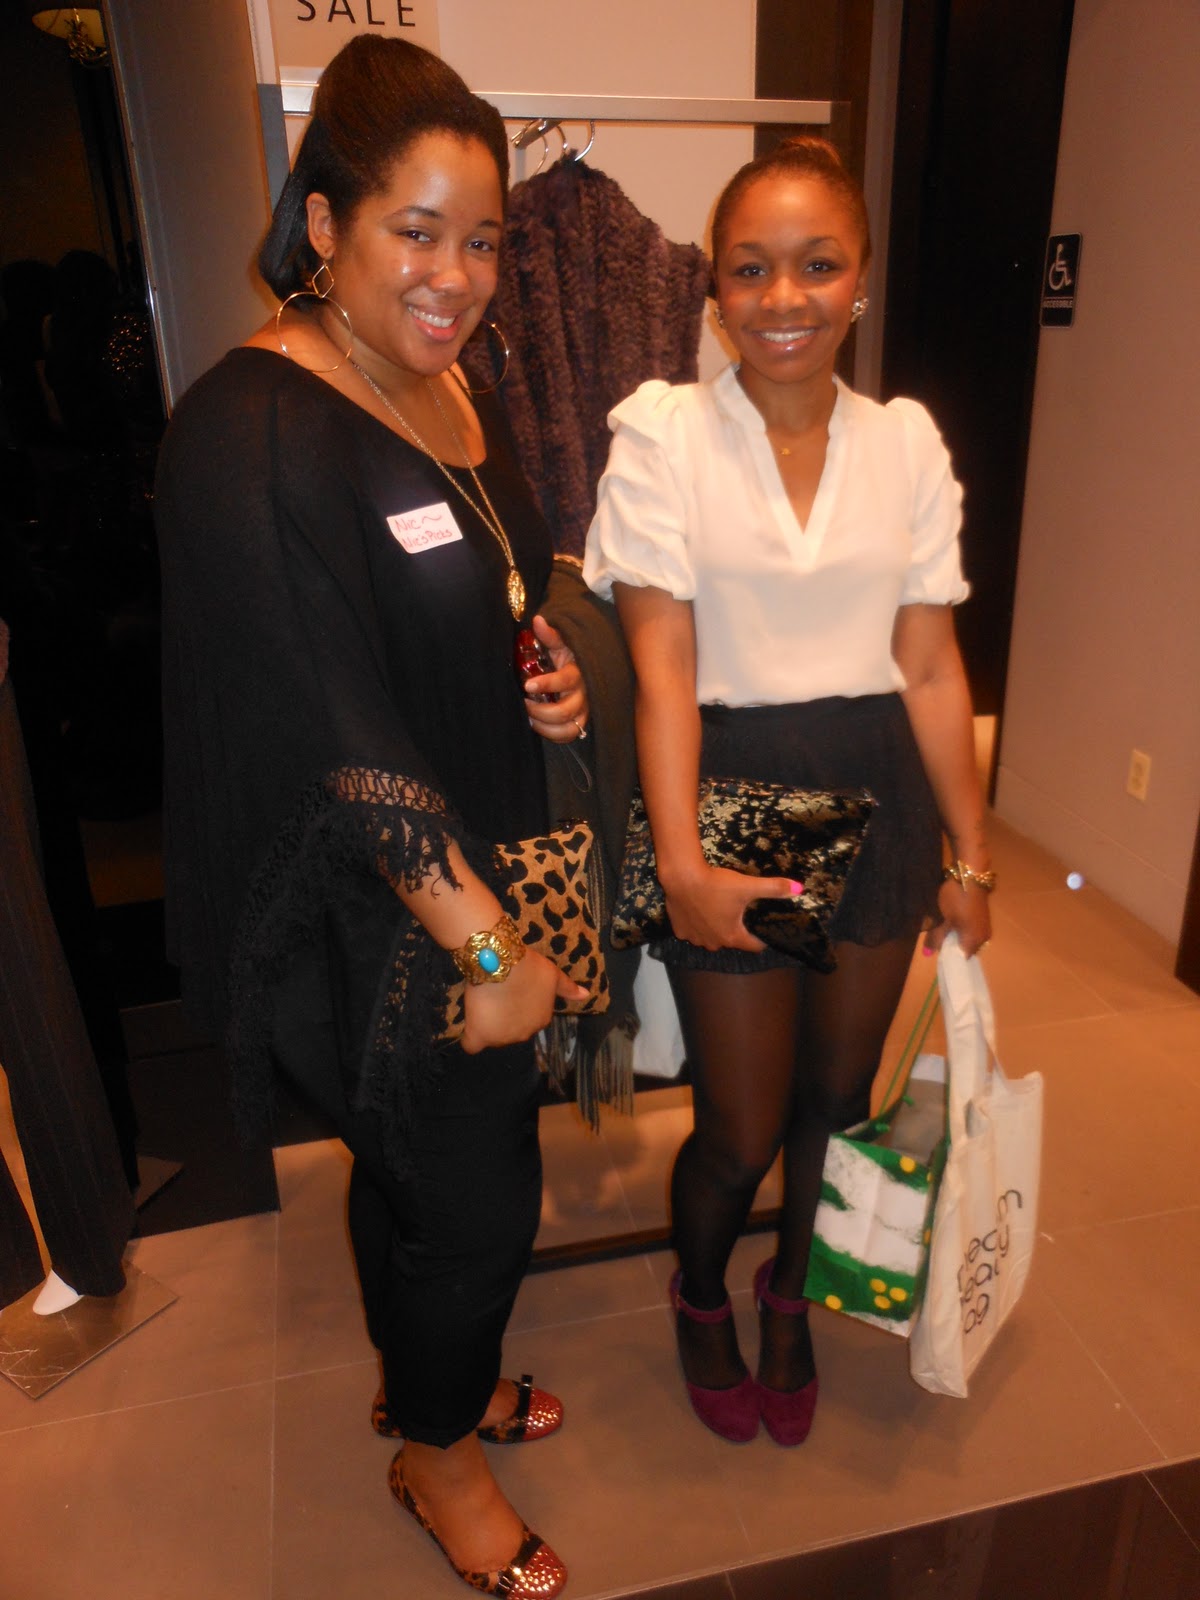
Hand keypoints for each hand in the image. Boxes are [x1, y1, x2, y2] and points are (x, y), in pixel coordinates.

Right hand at [460, 947, 587, 1053]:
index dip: (519, 1007)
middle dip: (505, 1018)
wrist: (502, 963)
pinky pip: (472, 1046)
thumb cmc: (528, 966)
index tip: (511, 992)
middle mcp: (525, 1034)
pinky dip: (470, 1039)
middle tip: (496, 996)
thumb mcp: (552, 975)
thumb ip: (567, 988)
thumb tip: (586, 995)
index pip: (529, 1020)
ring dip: (489, 1024)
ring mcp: (502, 1038)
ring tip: (484, 1001)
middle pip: (511, 1031)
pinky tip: (469, 1029)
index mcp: (542, 1019)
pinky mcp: (480, 1036)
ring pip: (494, 1037)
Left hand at [524, 615, 589, 743]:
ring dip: (545, 726)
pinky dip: (551, 734)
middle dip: (540, 711)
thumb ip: (549, 635)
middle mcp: (584, 695)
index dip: (547, 684)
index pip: (565, 681)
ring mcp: (584, 711)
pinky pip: (568, 735)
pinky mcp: (580, 723)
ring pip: (568, 729)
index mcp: (578, 673)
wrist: (584, 670)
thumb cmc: (568, 657)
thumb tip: (538, 620)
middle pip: (565, 712)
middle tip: (525, 703)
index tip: (528, 685)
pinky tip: (537, 724)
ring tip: (529, 717)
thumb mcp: (560, 644)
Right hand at [662, 864, 802, 953]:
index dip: (760, 937)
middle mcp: (714, 943)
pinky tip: (699, 909)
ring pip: (711, 937)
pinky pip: (693, 932)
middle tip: (737, 910)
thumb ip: (774, 888)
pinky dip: (697, 924)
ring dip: (715, 927)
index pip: (754, 946)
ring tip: (717, 908)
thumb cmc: (716, 884)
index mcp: (733, 937)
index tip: (761, 926)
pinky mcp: (680, 930)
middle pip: (732, 941)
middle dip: (736, 929)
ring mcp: (695, 938)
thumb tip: (799, 889)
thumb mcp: (748, 886)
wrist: (682, 877)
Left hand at [922, 878, 991, 959]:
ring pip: (968, 939)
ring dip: (955, 937)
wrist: (970, 875)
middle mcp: (983, 938)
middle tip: (937, 938)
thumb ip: (936, 937)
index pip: (961, 958)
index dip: (948, 956)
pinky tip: (951, 921)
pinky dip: (961, 930)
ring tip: (943, 928)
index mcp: (974, 941)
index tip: (937, 951)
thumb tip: (927, 954)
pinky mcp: (983, 919)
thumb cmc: (956, 899)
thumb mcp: (942, 919)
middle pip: (965, 949)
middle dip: (951, 946)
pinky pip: (971, 931)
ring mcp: (985, 928)